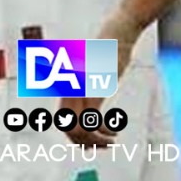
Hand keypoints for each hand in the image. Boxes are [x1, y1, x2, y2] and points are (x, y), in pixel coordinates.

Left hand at [61, 8, 141, 147]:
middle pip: (68, 127)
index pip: (63, 120)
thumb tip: (89, 110)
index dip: (74, 137)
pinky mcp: (93, 88)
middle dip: (85, 142)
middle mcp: (70, 88)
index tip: (89, 144)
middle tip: (102, 146)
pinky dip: (104, 130)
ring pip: (79, 128)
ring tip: (111, 142)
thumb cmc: (109, 52)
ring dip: (96, 140)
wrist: (117, 34)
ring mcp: (80, 88)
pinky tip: (115, 130)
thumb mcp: (95, 71)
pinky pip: (92, 120)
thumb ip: (88, 89)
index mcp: (68, 85)